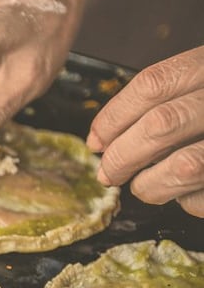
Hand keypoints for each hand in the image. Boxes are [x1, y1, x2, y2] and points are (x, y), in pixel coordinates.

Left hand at [88, 45, 203, 216]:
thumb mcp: (201, 86)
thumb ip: (165, 101)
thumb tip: (103, 140)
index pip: (152, 85)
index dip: (113, 117)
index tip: (95, 141)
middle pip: (160, 125)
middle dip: (122, 157)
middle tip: (108, 173)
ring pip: (184, 166)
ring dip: (150, 185)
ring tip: (144, 186)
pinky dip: (189, 202)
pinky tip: (189, 193)